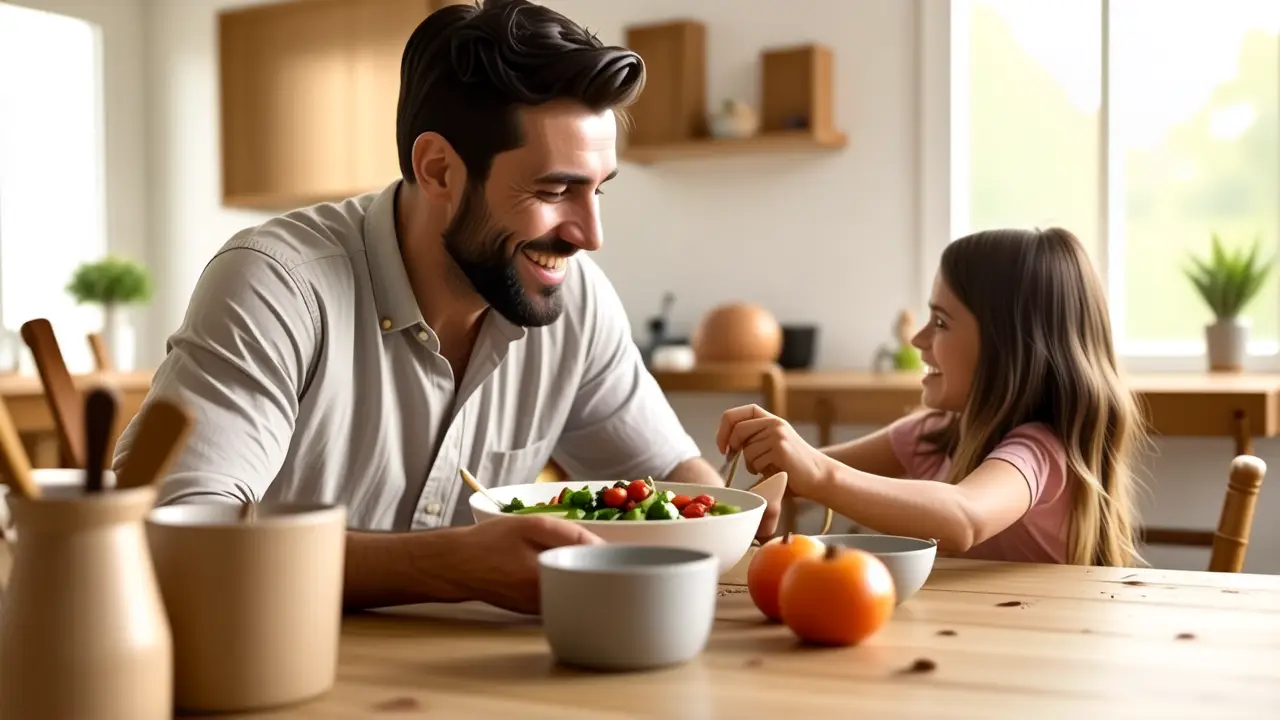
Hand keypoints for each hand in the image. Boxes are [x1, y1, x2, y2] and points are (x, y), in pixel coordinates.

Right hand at [441, 516, 602, 614]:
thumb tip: (604, 547)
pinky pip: (561, 598)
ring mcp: (541, 611)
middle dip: (601, 574)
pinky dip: (568, 585)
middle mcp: (547, 603)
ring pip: (576, 596)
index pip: (596, 579)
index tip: (619, 552)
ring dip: (585, 579)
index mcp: (549, 581)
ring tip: (585, 558)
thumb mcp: (531, 526)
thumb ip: (570, 535)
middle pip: (589, 592)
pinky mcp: (534, 611)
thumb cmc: (490, 541)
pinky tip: (564, 568)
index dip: (611, 565)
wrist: (456, 564)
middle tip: (605, 554)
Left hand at [717, 404, 829, 494]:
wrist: (818, 476)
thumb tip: (726, 445)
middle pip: (738, 430)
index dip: (724, 427)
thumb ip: (754, 440)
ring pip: (746, 450)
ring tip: (765, 469)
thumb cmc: (792, 466)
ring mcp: (778, 435)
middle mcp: (775, 423)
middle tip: (731, 458)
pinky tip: (773, 472)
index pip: (738, 413)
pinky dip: (759, 471)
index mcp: (771, 420)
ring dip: (750, 464)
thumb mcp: (772, 446)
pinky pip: (756, 461)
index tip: (722, 444)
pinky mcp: (780, 449)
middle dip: (730, 446)